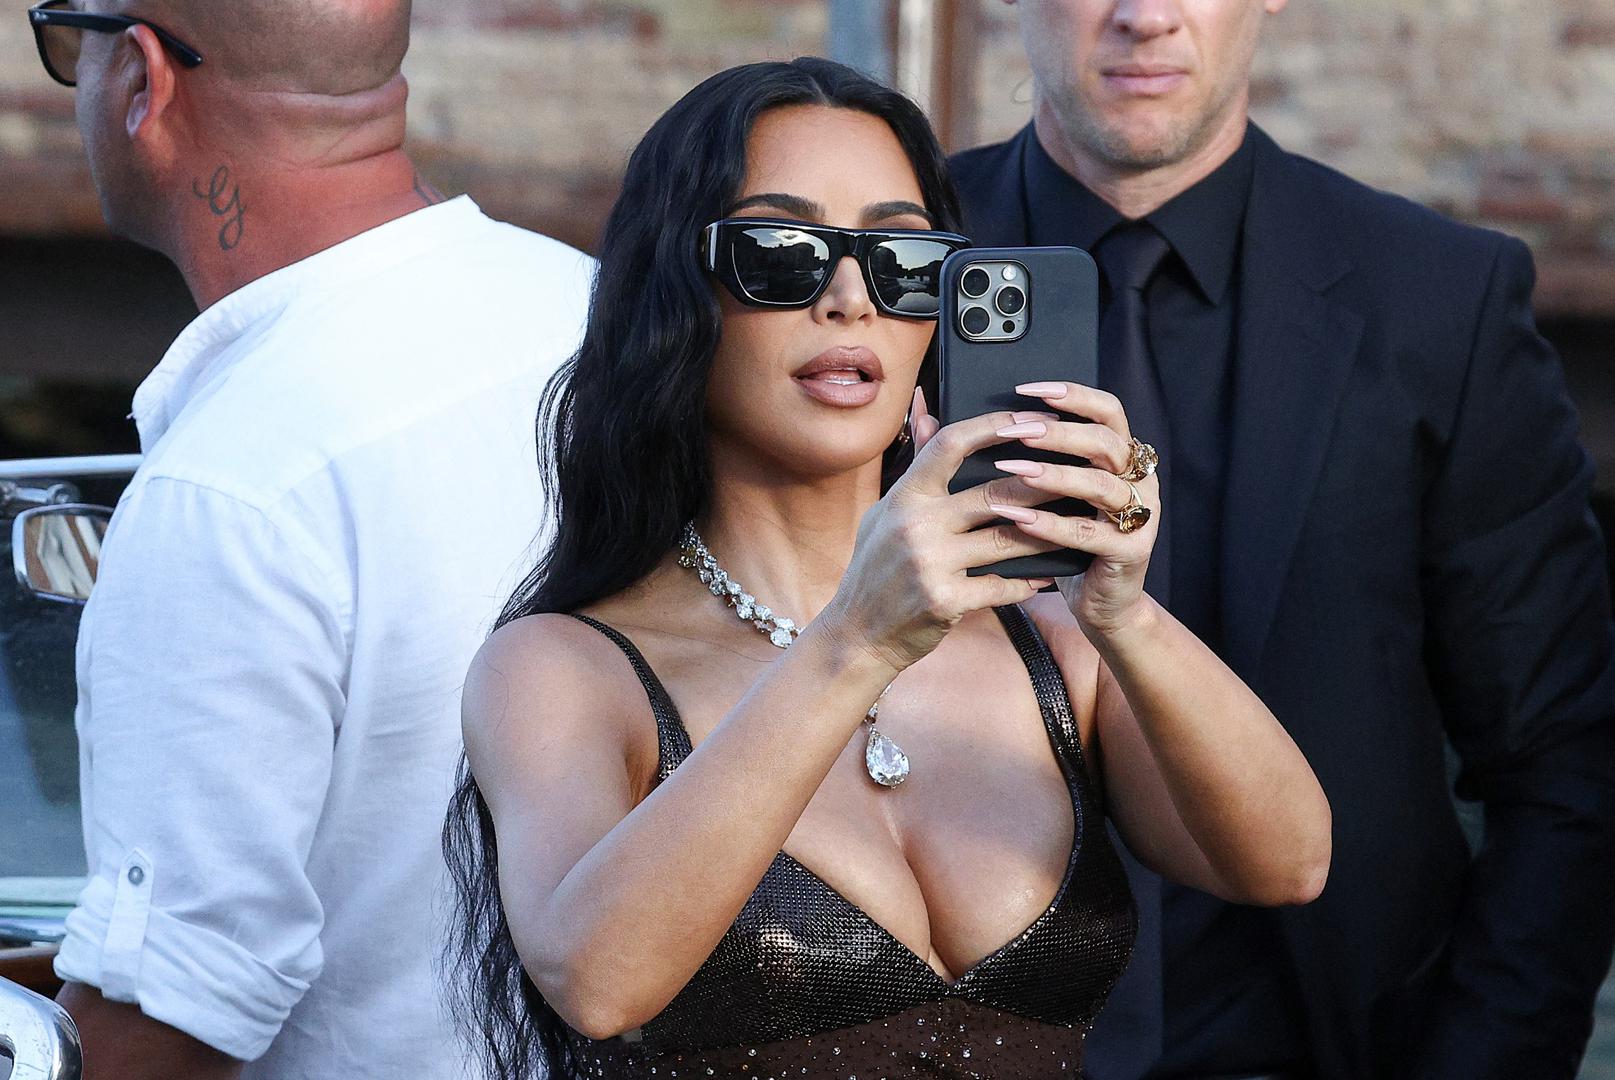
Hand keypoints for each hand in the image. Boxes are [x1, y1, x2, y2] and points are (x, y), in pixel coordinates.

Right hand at [822, 388, 1061, 672]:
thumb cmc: (875, 568)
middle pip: (993, 492)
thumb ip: (915, 465)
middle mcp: (915, 524)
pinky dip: (1026, 584)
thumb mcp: (886, 511)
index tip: (1030, 419)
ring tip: (1076, 524)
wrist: (858, 635)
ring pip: (1007, 539)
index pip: (951, 444)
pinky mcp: (945, 600)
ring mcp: (930, 563)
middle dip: (1041, 482)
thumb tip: (926, 410)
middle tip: (1077, 472)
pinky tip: (1046, 579)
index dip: (993, 427)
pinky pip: (1001, 586)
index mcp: (903, 496)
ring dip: (1046, 533)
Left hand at [985, 381, 1159, 637]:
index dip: (1073, 395)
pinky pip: (1092, 534)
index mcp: (1118, 455)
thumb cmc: (1058, 539)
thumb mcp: (1032, 492)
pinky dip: (1055, 525)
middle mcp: (1136, 478)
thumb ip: (987, 451)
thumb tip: (926, 414)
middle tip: (1017, 429)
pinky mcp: (1130, 551)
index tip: (1028, 388)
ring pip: (1103, 485)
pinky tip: (1020, 519)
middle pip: (1107, 441)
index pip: (1106, 410)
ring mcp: (1140, 515)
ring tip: (1014, 470)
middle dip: (1060, 433)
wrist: (1097, 602)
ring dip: (1057, 475)